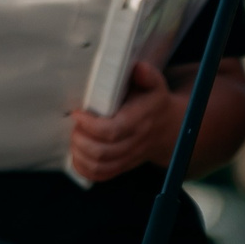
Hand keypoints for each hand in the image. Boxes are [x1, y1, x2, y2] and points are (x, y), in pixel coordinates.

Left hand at [68, 62, 182, 181]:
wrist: (170, 128)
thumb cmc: (154, 102)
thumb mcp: (155, 84)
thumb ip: (147, 75)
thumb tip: (138, 68)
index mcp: (139, 121)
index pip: (112, 131)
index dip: (90, 125)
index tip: (77, 112)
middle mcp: (134, 143)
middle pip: (102, 152)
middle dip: (81, 139)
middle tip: (74, 125)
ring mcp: (128, 158)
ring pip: (100, 166)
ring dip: (80, 153)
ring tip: (75, 137)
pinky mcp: (122, 166)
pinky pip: (101, 175)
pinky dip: (84, 168)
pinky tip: (78, 154)